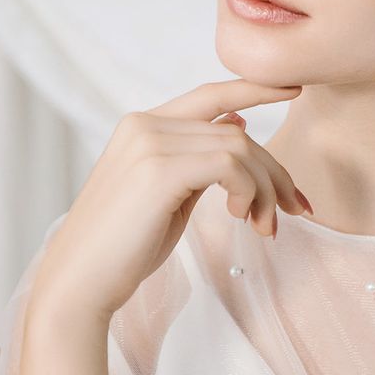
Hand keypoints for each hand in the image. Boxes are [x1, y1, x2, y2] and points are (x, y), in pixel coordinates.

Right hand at [28, 79, 307, 319]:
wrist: (79, 285)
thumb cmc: (125, 247)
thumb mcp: (170, 194)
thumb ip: (200, 158)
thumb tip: (239, 125)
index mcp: (143, 125)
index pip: (211, 95)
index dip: (255, 89)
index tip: (295, 90)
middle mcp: (145, 124)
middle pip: (236, 132)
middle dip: (274, 171)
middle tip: (295, 208)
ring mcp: (149, 142)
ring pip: (239, 148)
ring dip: (265, 190)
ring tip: (264, 226)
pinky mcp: (159, 168)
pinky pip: (230, 165)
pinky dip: (248, 191)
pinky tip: (240, 216)